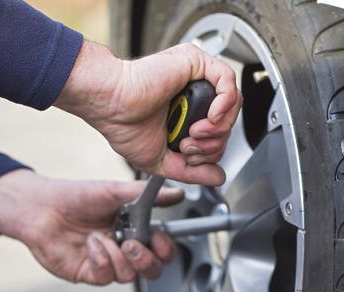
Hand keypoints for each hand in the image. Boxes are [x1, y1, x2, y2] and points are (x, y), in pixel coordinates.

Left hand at [0, 169, 183, 284]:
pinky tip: (90, 244)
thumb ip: (147, 195)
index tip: (159, 238)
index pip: (161, 249)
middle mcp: (124, 248)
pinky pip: (106, 277)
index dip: (165, 248)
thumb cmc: (76, 197)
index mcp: (135, 229)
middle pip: (152, 269)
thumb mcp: (115, 191)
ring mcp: (107, 263)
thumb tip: (177, 192)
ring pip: (130, 276)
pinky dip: (101, 259)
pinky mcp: (89, 273)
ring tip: (102, 237)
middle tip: (132, 244)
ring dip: (118, 257)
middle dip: (147, 260)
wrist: (40, 208)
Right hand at [55, 41, 242, 185]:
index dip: (212, 149)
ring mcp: (196, 76)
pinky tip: (209, 117)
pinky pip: (228, 81)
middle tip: (189, 146)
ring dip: (218, 127)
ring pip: (233, 102)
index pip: (220, 131)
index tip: (188, 154)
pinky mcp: (195, 62)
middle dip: (215, 142)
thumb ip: (193, 171)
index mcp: (188, 111)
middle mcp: (194, 92)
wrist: (110, 106)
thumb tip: (219, 178)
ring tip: (194, 133)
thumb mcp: (164, 160)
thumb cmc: (124, 125)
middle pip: (229, 119)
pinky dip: (225, 104)